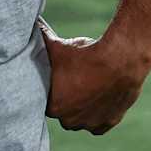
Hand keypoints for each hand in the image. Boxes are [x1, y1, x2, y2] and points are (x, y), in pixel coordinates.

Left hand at [39, 20, 150, 134]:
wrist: (121, 60)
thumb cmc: (86, 53)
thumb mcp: (57, 45)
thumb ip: (40, 39)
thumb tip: (30, 24)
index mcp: (54, 107)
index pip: (45, 103)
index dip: (50, 91)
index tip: (56, 81)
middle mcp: (70, 121)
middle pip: (62, 113)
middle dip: (65, 101)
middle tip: (71, 82)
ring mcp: (90, 123)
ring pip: (80, 120)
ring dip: (80, 109)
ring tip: (85, 88)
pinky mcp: (109, 122)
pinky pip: (98, 125)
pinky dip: (97, 115)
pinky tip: (96, 99)